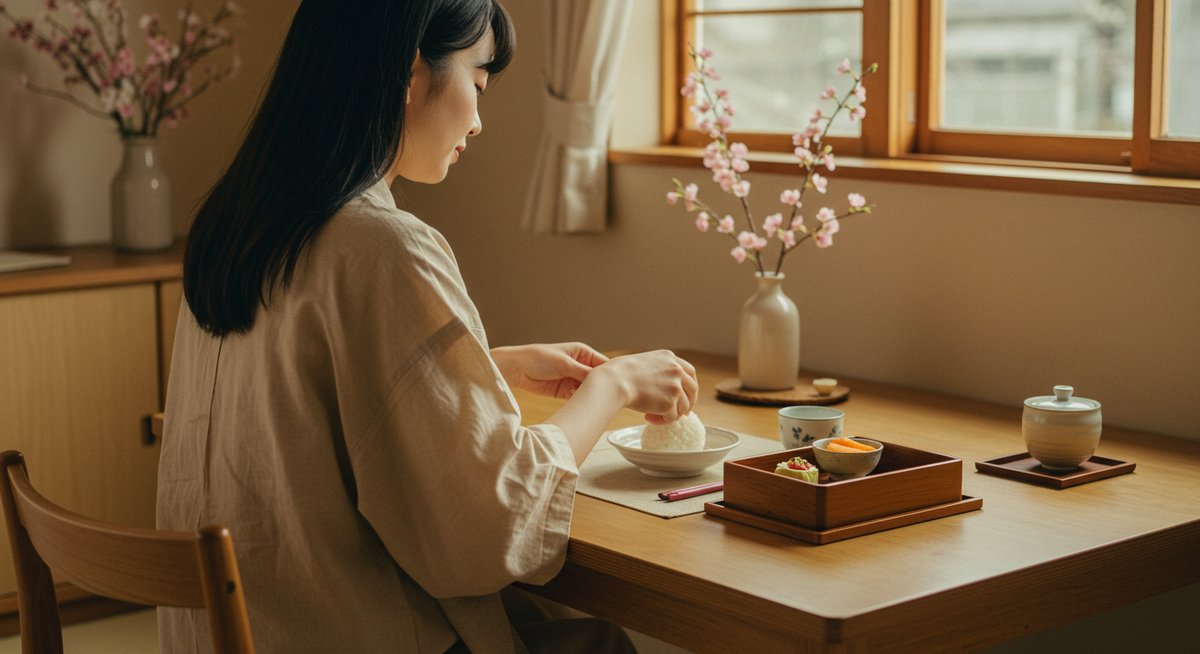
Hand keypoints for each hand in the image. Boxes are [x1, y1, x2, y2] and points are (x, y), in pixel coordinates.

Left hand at [490, 343, 608, 398]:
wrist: (516, 369)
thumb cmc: (539, 358)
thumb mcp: (564, 363)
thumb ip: (583, 372)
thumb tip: (601, 381)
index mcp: (582, 353)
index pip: (602, 364)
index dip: (609, 375)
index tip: (617, 387)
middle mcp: (579, 366)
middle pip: (596, 380)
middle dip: (599, 388)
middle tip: (603, 397)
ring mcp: (572, 379)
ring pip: (587, 390)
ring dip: (587, 396)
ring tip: (586, 399)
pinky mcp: (564, 391)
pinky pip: (576, 397)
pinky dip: (577, 400)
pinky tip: (574, 400)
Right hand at [590, 350, 698, 422]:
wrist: (615, 381)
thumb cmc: (620, 372)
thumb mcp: (644, 362)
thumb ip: (658, 370)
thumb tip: (663, 387)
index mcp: (670, 357)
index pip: (690, 372)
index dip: (690, 386)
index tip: (686, 395)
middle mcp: (676, 370)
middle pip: (693, 390)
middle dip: (688, 404)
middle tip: (680, 413)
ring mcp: (675, 386)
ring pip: (683, 407)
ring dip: (670, 415)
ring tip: (652, 416)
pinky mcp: (670, 402)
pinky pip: (672, 418)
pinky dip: (662, 421)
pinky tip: (648, 418)